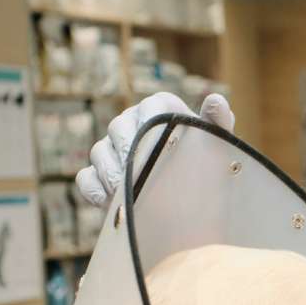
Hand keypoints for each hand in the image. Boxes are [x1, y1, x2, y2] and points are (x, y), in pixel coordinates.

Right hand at [75, 91, 235, 207]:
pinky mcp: (99, 175)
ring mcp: (112, 148)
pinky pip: (86, 177)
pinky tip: (107, 203)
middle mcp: (132, 122)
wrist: (193, 198)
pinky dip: (93, 189)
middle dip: (127, 152)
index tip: (161, 144)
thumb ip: (218, 123)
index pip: (151, 108)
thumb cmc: (207, 163)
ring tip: (125, 192)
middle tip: (136, 173)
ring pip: (100, 151)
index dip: (153, 124)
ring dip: (110, 172)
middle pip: (118, 127)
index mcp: (160, 109)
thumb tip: (216, 101)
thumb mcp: (216, 145)